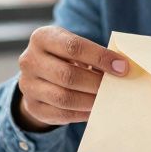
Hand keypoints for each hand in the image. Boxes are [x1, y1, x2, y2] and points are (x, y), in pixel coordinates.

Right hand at [14, 26, 129, 130]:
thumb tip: (121, 69)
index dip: (100, 57)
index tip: (122, 67)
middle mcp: (29, 60)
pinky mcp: (32, 106)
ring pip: (63, 98)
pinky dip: (81, 113)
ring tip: (106, 100)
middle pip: (67, 75)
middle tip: (115, 88)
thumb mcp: (73, 48)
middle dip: (96, 83)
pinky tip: (94, 109)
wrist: (38, 76)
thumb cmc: (65, 58)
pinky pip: (61, 114)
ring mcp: (27, 85)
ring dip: (89, 101)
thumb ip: (93, 55)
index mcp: (42, 38)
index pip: (73, 47)